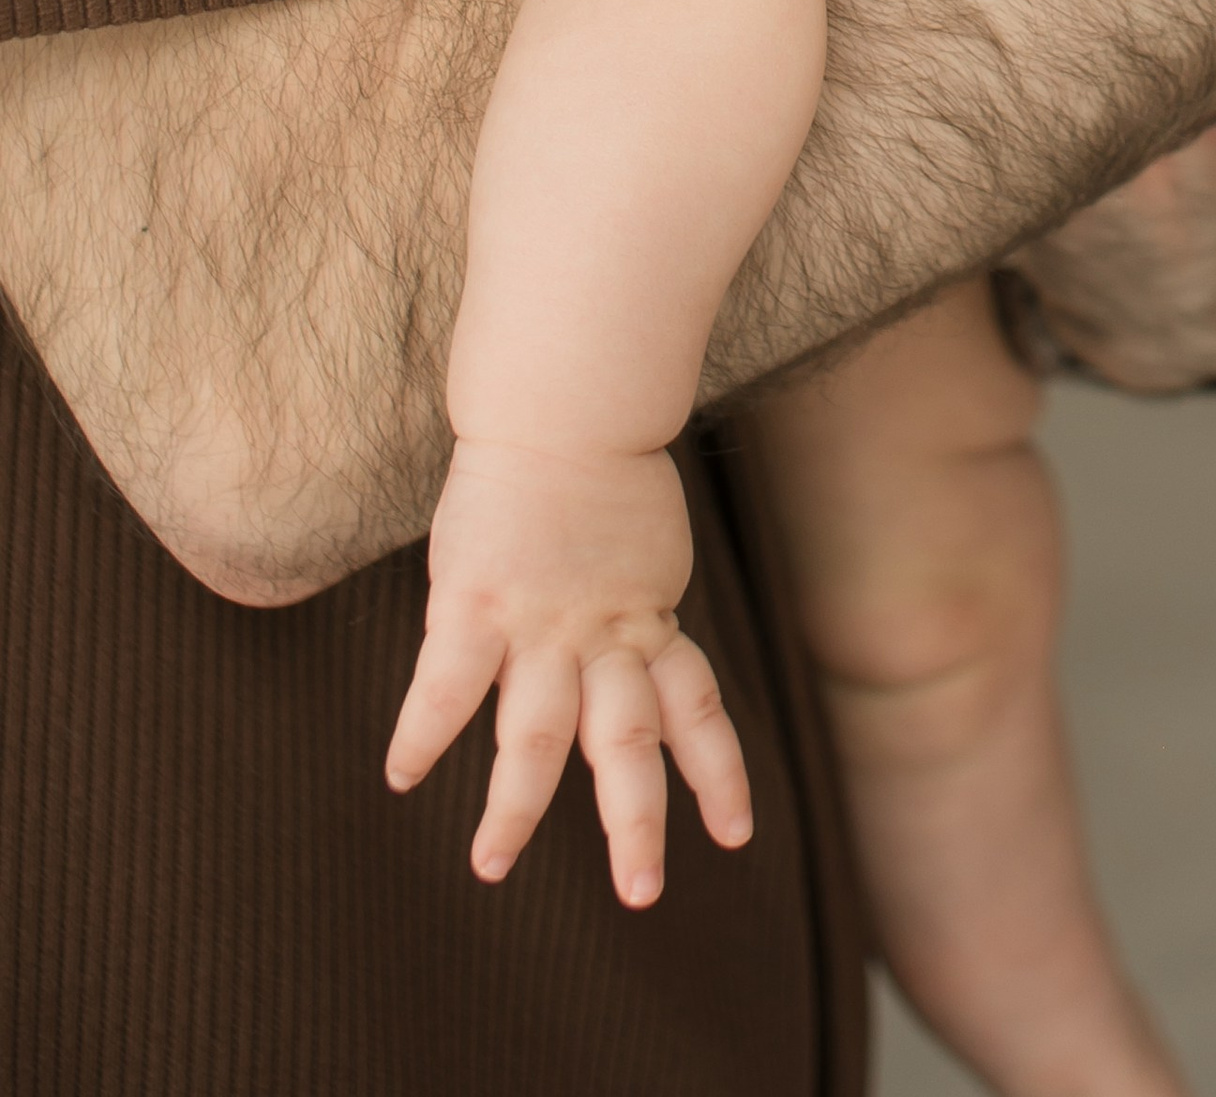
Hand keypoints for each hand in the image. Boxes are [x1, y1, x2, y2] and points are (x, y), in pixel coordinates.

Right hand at [386, 436, 752, 904]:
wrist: (567, 403)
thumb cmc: (596, 470)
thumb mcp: (639, 551)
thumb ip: (633, 608)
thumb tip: (630, 647)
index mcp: (649, 620)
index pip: (696, 709)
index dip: (719, 772)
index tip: (735, 835)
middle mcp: (604, 634)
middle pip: (630, 742)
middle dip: (637, 821)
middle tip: (643, 894)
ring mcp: (542, 623)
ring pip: (540, 733)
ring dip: (519, 807)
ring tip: (492, 865)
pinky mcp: (481, 602)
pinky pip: (448, 684)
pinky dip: (423, 732)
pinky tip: (400, 776)